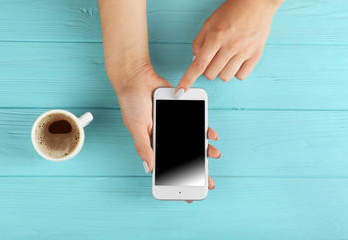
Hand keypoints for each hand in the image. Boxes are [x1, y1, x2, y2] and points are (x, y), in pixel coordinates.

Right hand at [115, 64, 220, 202]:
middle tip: (209, 182)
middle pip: (183, 158)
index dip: (176, 181)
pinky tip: (212, 136)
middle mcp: (165, 137)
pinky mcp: (182, 115)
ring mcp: (174, 127)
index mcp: (152, 144)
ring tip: (215, 156)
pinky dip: (204, 131)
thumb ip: (143, 147)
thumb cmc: (132, 103)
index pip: (166, 167)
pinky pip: (196, 125)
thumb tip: (149, 168)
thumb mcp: (136, 126)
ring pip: (192, 143)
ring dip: (205, 151)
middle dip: (197, 170)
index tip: (187, 195)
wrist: (138, 78)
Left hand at [176, 0, 282, 91]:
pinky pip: (241, 76)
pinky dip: (236, 72)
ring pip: (225, 77)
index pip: (198, 64)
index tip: (181, 91)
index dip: (188, 79)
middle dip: (207, 69)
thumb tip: (195, 60)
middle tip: (212, 58)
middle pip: (210, 74)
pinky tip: (236, 61)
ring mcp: (244, 52)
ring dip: (221, 71)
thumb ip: (199, 42)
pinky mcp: (256, 55)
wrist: (258, 3)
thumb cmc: (233, 11)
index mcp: (216, 36)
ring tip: (225, 59)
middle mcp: (230, 46)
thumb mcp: (210, 22)